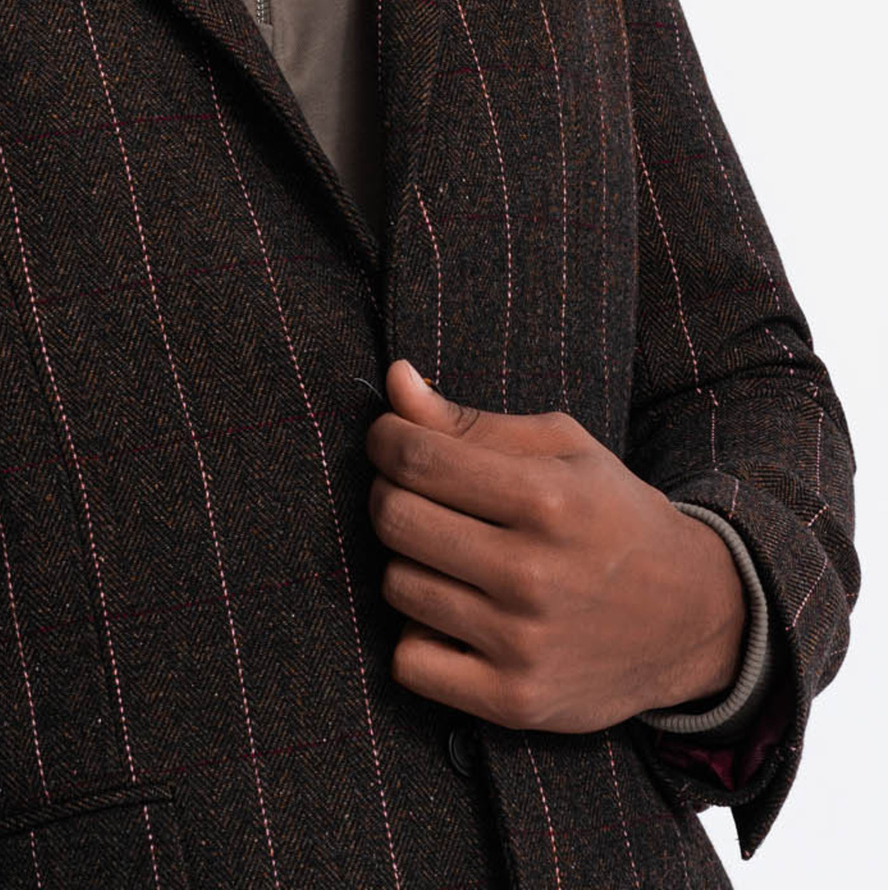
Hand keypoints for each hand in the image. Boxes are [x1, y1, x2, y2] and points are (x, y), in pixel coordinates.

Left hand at [365, 360, 746, 731]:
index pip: (416, 458)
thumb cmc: (613, 515)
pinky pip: (411, 662)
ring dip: (409, 563)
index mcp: (546, 499)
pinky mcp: (514, 701)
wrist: (692, 618)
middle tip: (415, 493)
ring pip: (397, 586)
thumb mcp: (561, 448)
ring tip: (450, 556)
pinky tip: (452, 617)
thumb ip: (469, 419)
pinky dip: (418, 636)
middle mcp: (532, 573)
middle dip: (389, 494)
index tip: (391, 439)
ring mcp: (522, 643)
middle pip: (395, 519)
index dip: (386, 439)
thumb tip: (394, 379)